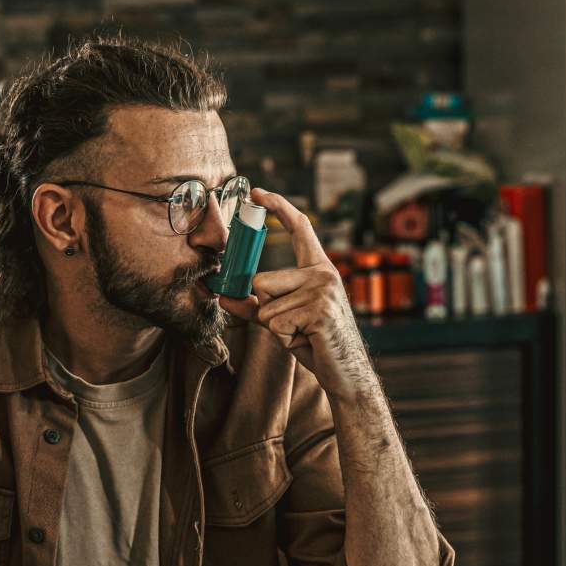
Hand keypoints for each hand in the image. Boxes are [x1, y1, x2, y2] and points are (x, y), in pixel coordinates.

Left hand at [216, 187, 372, 401]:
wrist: (345, 372)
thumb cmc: (313, 341)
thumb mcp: (282, 318)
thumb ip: (254, 305)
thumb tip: (221, 295)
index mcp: (317, 268)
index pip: (299, 228)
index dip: (278, 207)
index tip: (257, 193)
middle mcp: (323, 273)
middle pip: (261, 280)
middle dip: (265, 309)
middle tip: (292, 326)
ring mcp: (323, 290)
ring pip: (265, 304)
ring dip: (275, 328)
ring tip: (300, 333)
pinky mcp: (320, 310)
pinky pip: (275, 322)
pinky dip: (283, 338)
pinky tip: (306, 340)